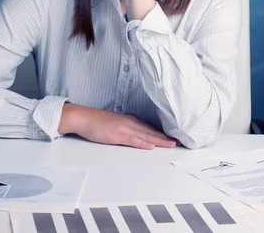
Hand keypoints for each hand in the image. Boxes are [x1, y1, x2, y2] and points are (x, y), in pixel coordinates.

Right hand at [59, 103, 180, 149]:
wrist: (84, 117)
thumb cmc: (97, 121)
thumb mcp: (115, 122)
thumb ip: (126, 127)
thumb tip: (136, 133)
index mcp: (130, 120)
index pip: (149, 128)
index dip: (162, 133)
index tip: (173, 137)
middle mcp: (130, 123)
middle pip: (151, 131)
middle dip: (165, 137)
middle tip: (179, 142)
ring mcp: (124, 128)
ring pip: (145, 135)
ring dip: (159, 141)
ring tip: (171, 145)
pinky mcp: (117, 135)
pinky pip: (132, 140)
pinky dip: (142, 143)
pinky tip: (151, 146)